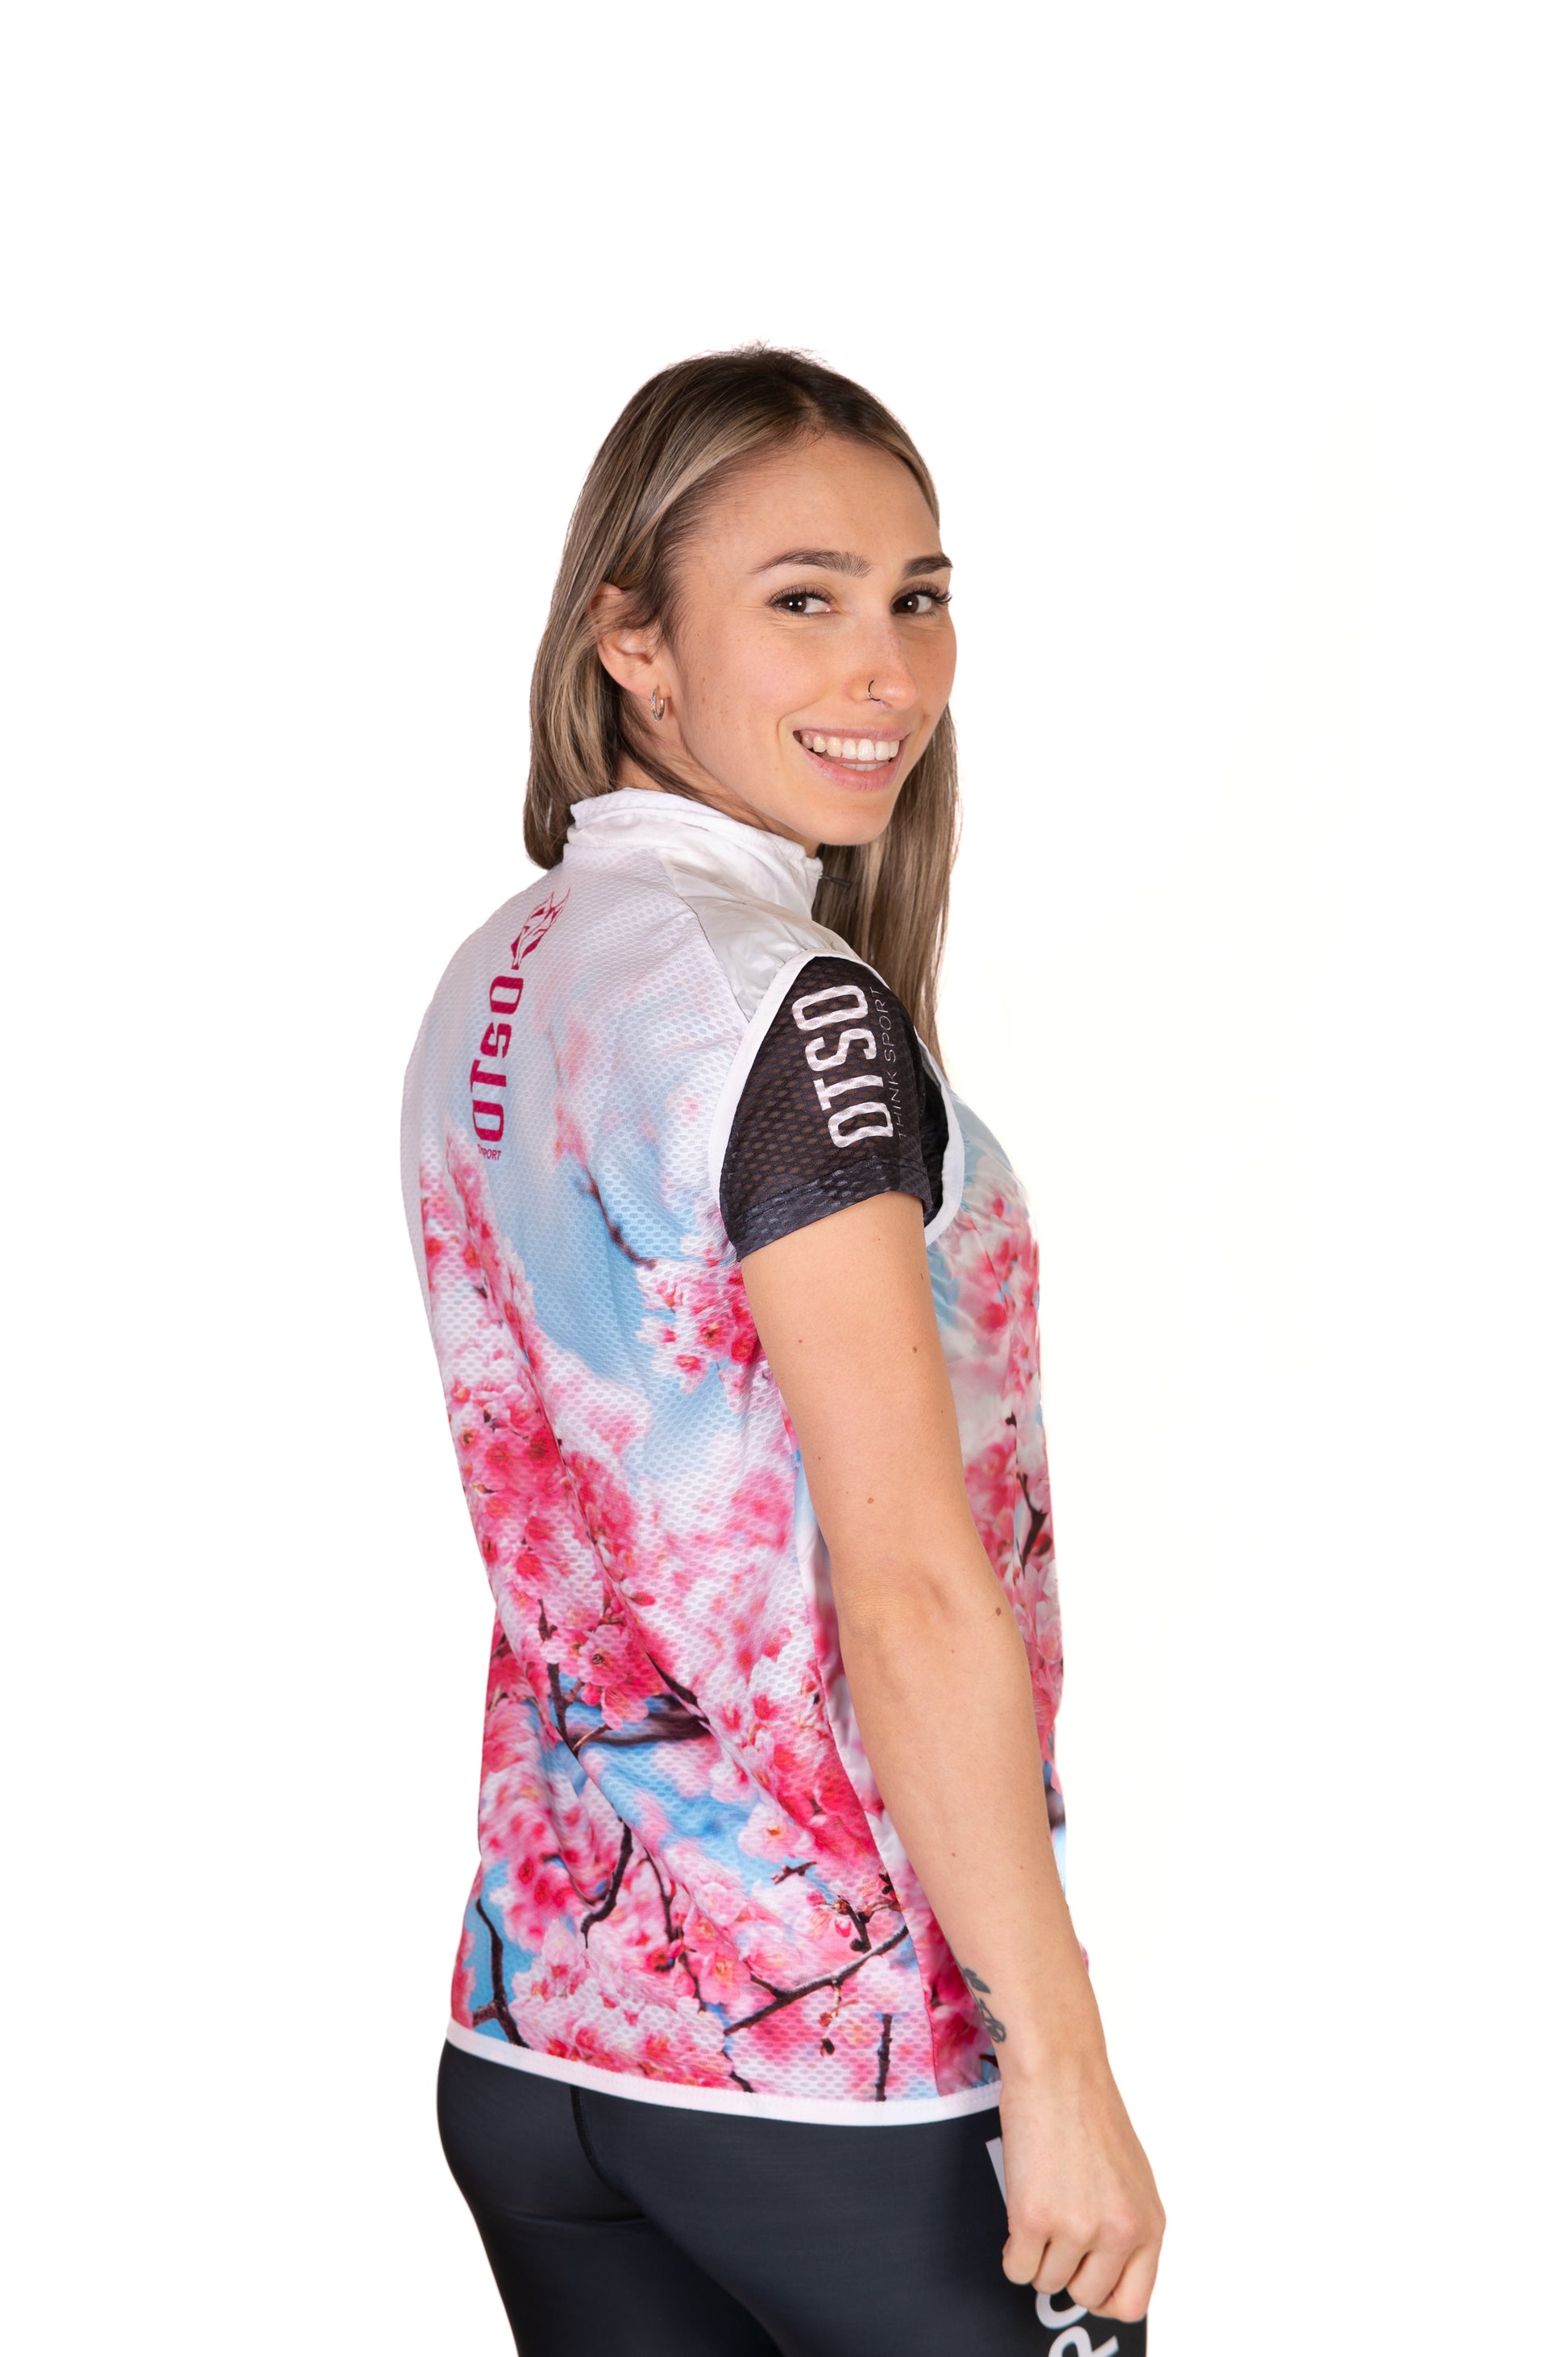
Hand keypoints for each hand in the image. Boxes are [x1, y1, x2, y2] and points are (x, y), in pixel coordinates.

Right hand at [997, 2051, 1164, 2323]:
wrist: (1058, 2069)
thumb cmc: (1090, 2112)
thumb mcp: (1131, 2179)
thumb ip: (1126, 2227)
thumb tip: (1106, 2272)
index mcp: (1149, 2224)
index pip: (1132, 2302)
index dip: (1103, 2298)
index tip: (1086, 2278)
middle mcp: (1118, 2232)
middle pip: (1084, 2295)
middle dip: (1066, 2270)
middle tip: (1057, 2231)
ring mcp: (1076, 2227)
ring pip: (1046, 2282)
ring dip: (1037, 2254)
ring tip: (1040, 2207)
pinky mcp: (1033, 2217)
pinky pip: (1015, 2268)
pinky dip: (1012, 2250)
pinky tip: (1019, 2214)